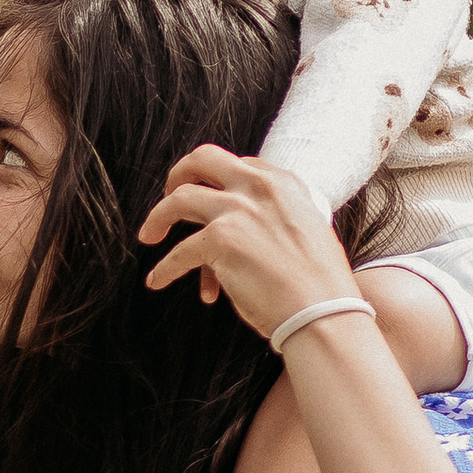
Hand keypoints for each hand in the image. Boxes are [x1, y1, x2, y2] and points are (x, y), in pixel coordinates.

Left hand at [138, 144, 353, 333]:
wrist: (324, 312)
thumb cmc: (320, 285)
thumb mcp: (310, 231)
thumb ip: (280, 216)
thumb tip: (252, 228)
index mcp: (284, 183)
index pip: (239, 164)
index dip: (217, 179)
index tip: (207, 193)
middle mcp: (259, 187)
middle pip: (203, 159)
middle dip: (178, 175)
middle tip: (168, 195)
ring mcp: (238, 210)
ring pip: (178, 199)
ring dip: (157, 218)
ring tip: (149, 235)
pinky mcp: (220, 240)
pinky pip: (179, 252)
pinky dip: (165, 269)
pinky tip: (158, 280)